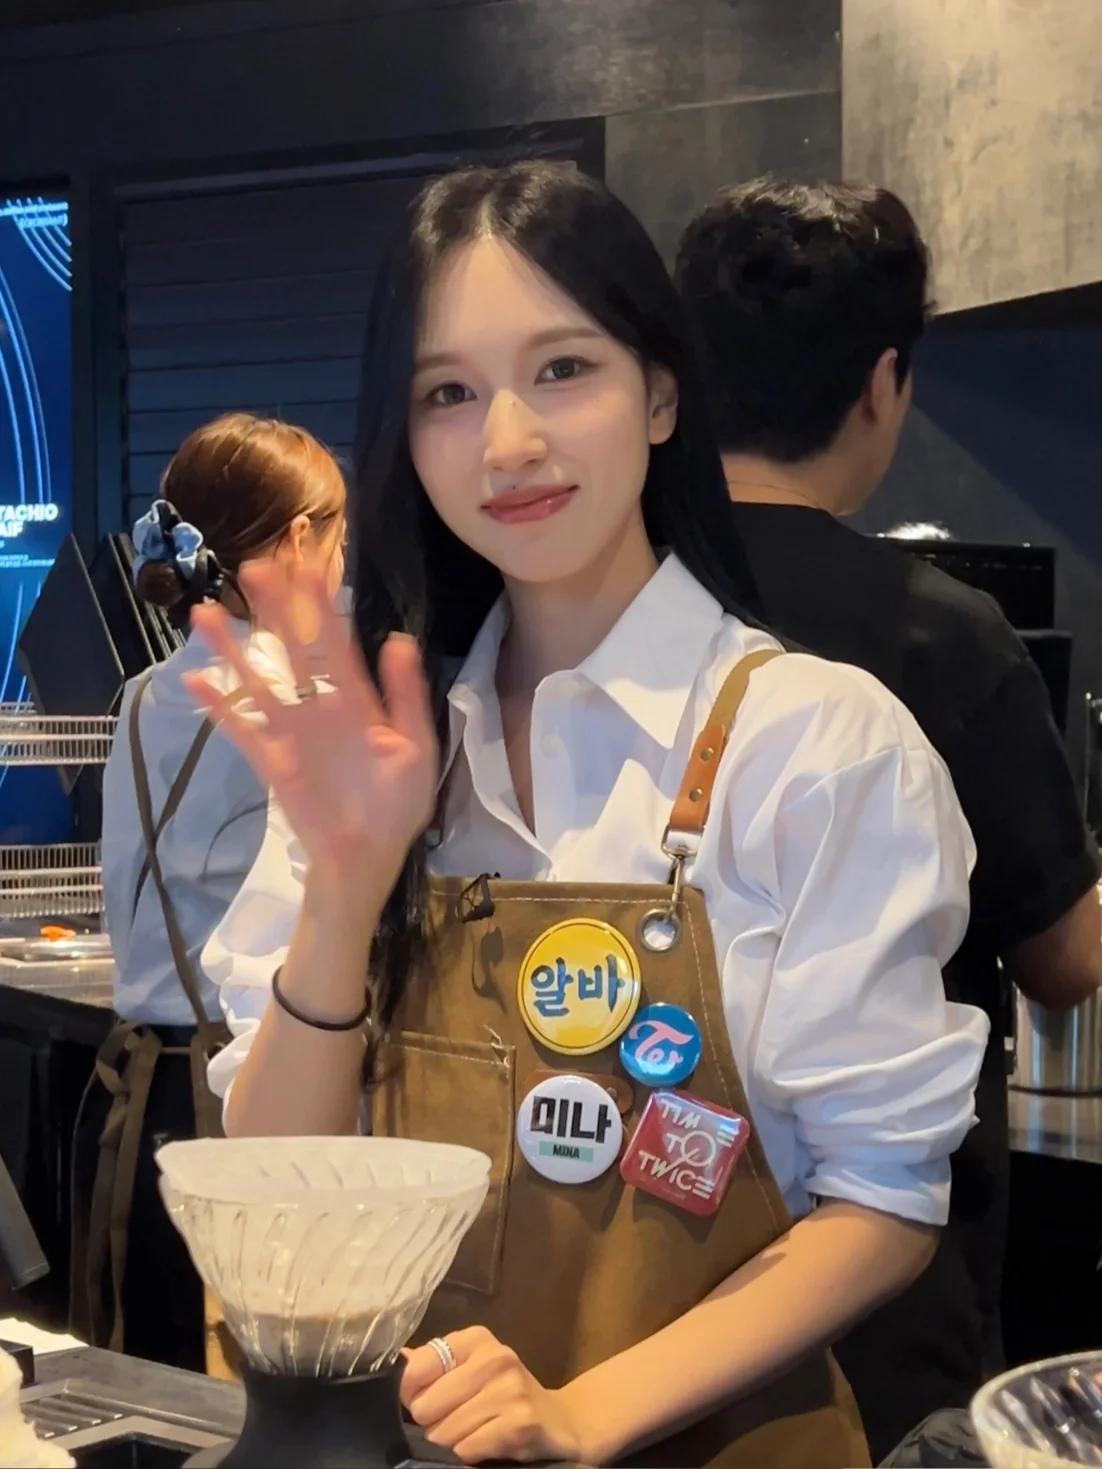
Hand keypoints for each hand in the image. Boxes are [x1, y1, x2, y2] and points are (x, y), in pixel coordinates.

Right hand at [185, 561, 437, 891]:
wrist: (368, 857)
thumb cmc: (397, 806)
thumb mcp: (416, 746)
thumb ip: (407, 695)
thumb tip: (398, 640)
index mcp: (358, 701)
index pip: (336, 643)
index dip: (322, 606)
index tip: (309, 568)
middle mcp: (320, 708)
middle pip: (293, 649)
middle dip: (275, 610)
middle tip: (254, 568)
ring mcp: (292, 733)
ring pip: (258, 680)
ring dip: (233, 648)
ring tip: (206, 612)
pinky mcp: (270, 761)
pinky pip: (240, 729)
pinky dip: (219, 707)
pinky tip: (196, 680)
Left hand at [402, 1329, 588, 1464]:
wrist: (562, 1421)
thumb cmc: (506, 1393)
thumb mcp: (472, 1369)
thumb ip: (433, 1364)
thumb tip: (396, 1357)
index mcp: (476, 1339)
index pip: (416, 1368)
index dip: (414, 1394)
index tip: (429, 1402)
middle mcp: (495, 1358)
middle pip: (426, 1406)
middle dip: (433, 1423)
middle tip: (456, 1421)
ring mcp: (510, 1390)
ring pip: (444, 1432)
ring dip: (452, 1442)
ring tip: (473, 1433)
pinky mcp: (520, 1424)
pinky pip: (467, 1449)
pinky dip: (470, 1454)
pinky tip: (487, 1444)